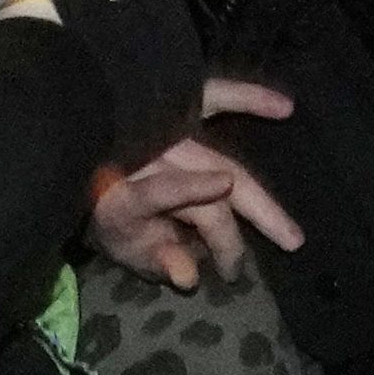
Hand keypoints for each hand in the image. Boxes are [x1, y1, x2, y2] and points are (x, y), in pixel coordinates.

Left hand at [91, 79, 305, 288]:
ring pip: (220, 161)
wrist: (81, 171)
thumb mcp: (123, 250)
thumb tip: (189, 276)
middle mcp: (143, 159)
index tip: (224, 191)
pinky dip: (244, 97)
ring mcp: (161, 135)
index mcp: (121, 193)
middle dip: (244, 220)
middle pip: (204, 184)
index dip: (187, 187)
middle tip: (289, 244)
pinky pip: (210, 98)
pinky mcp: (173, 115)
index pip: (157, 189)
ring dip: (259, 196)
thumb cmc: (108, 218)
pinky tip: (284, 107)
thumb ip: (154, 262)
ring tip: (292, 231)